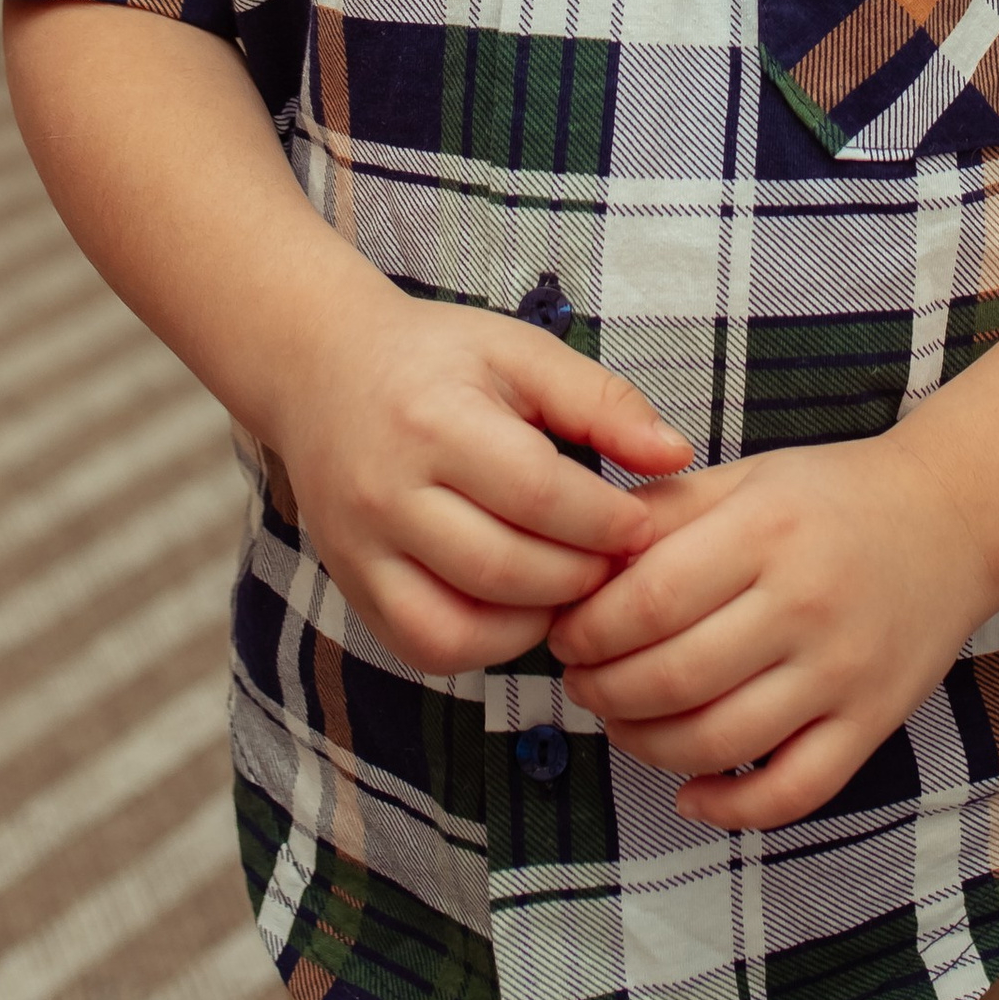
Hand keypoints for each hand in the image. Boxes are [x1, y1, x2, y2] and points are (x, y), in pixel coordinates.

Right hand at [278, 276, 692, 678]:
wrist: (321, 371)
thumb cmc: (435, 359)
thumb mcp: (520, 352)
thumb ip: (601, 401)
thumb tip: (677, 456)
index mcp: (431, 420)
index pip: (536, 493)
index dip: (605, 521)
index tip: (644, 523)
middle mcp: (385, 492)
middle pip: (504, 568)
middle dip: (581, 576)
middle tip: (620, 563)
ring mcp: (360, 549)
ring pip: (460, 626)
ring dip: (538, 621)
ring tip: (575, 587)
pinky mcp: (351, 587)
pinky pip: (425, 647)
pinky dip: (487, 645)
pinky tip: (522, 608)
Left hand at [548, 425, 998, 828]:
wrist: (954, 519)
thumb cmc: (831, 498)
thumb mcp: (745, 478)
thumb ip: (661, 515)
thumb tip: (576, 566)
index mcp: (767, 530)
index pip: (648, 600)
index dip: (587, 630)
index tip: (564, 635)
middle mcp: (806, 602)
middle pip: (673, 677)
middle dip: (603, 692)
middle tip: (582, 683)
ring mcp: (843, 671)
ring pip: (718, 742)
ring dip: (645, 747)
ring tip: (623, 724)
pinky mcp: (872, 722)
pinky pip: (793, 791)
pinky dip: (729, 809)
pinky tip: (689, 794)